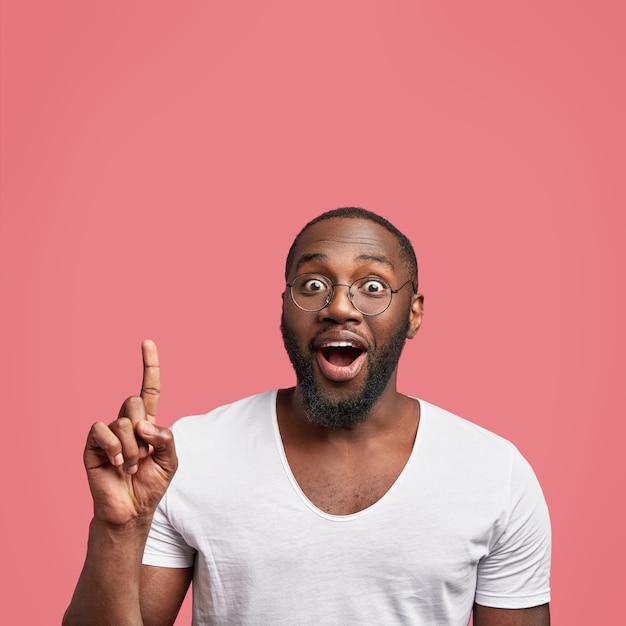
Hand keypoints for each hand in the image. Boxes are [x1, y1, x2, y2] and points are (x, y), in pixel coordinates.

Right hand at [84, 340, 177, 526]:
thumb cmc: (152, 484)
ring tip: (131, 465)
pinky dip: (114, 448)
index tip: (147, 342)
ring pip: (122, 420)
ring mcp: (108, 433)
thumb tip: (143, 425)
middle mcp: (127, 423)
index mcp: (148, 423)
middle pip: (134, 402)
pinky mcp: (92, 445)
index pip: (149, 388)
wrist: (132, 510)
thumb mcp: (171, 460)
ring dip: (132, 447)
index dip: (149, 366)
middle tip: (144, 453)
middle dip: (143, 428)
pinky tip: (117, 464)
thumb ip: (166, 437)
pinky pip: (101, 430)